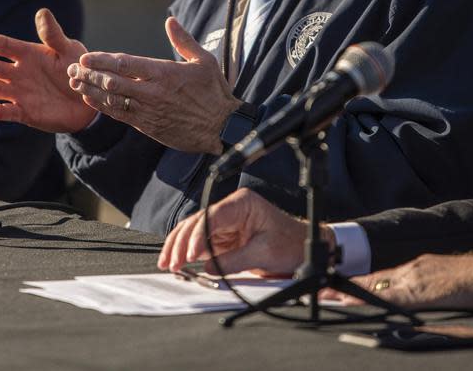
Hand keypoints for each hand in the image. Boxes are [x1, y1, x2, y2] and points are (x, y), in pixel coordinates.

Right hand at [0, 8, 96, 132]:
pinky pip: (8, 112)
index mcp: (27, 54)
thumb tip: (42, 12)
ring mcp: (19, 93)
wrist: (90, 99)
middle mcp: (18, 73)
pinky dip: (1, 112)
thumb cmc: (78, 69)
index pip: (3, 45)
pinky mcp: (25, 113)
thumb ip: (53, 34)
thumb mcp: (68, 50)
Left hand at [65, 17, 238, 153]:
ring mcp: (148, 111)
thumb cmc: (214, 92)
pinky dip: (102, 106)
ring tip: (75, 83)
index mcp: (164, 73)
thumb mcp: (205, 61)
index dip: (102, 61)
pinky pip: (119, 115)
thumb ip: (184, 40)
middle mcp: (152, 92)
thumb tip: (170, 21)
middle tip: (72, 69)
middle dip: (89, 75)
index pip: (125, 64)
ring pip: (112, 100)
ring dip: (91, 91)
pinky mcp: (147, 126)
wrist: (221, 128)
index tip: (85, 57)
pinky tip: (90, 99)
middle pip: (113, 81)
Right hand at [157, 188, 308, 276]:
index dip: (197, 236)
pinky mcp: (224, 237)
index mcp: (242, 203)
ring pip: (194, 232)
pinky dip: (188, 253)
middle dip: (181, 242)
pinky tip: (178, 262)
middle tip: (171, 262)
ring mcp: (226, 223)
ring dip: (180, 248)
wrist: (304, 249)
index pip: (212, 217)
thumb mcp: (264, 253)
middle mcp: (230, 209)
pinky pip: (201, 244)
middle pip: (197, 222)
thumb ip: (234, 260)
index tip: (189, 255)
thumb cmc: (291, 244)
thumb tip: (209, 268)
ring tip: (169, 264)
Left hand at [323, 251, 472, 310]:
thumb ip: (420, 285)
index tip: (334, 285)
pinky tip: (356, 304)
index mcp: (412, 270)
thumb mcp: (437, 278)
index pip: (377, 276)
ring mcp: (411, 280)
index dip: (354, 282)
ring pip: (373, 286)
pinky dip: (369, 300)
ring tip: (328, 296)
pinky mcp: (418, 292)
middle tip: (321, 290)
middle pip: (370, 279)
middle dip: (344, 286)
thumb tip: (408, 297)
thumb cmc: (467, 280)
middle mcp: (408, 271)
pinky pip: (387, 297)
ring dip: (349, 293)